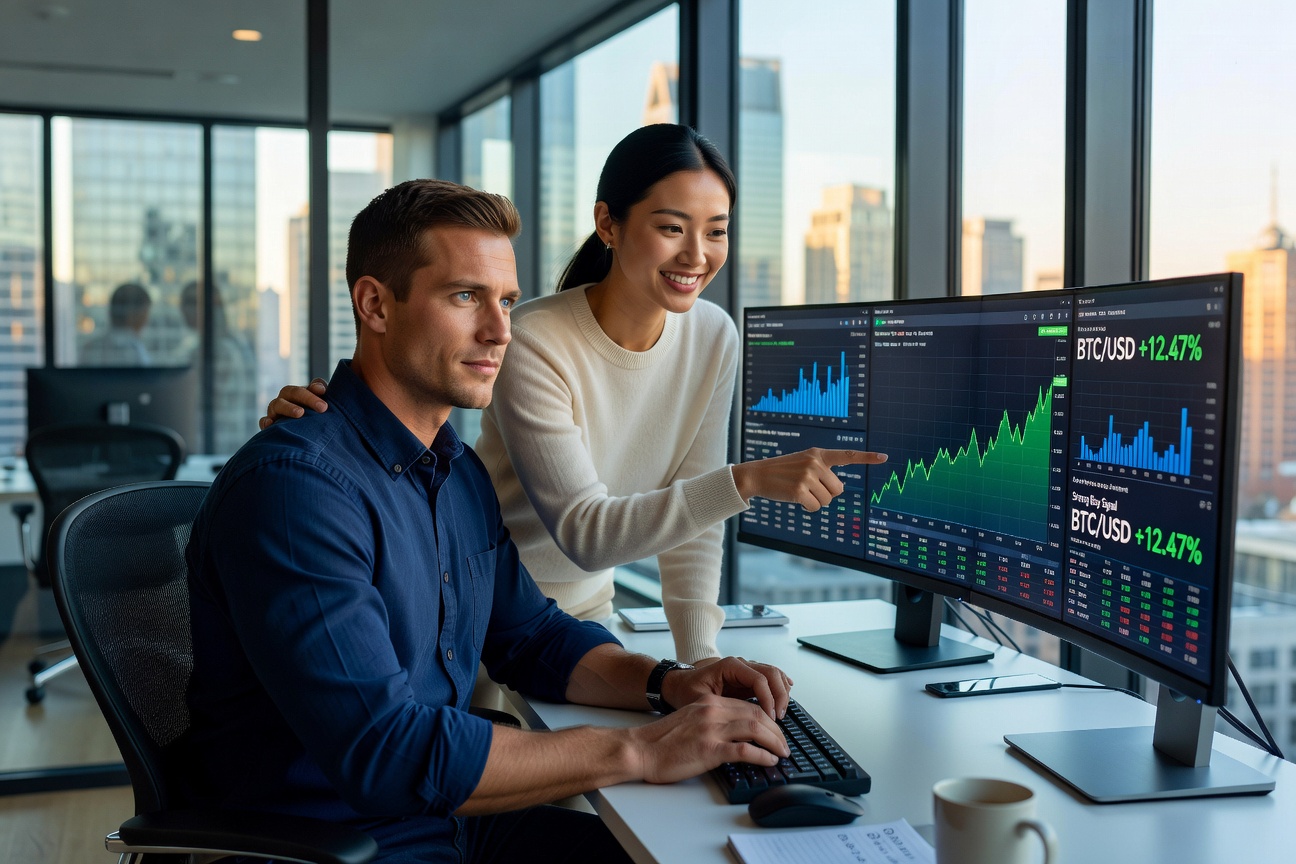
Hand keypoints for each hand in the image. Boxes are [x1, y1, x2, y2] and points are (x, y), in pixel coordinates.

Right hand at [259, 378, 328, 429]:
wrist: (302, 438)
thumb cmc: (315, 420)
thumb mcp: (320, 408)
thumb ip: (321, 395)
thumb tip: (321, 389)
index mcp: (301, 393)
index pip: (309, 386)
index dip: (315, 387)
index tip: (324, 391)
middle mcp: (287, 399)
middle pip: (293, 392)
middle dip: (308, 398)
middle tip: (322, 407)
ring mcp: (276, 411)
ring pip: (277, 404)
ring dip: (289, 408)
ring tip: (300, 413)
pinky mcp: (269, 424)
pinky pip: (264, 421)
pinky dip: (266, 422)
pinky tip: (270, 425)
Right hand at [628, 694, 787, 784]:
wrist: (640, 750)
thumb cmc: (661, 741)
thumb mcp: (690, 721)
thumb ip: (711, 722)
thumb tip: (734, 736)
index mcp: (708, 702)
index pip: (748, 705)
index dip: (767, 718)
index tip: (775, 731)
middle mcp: (712, 711)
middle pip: (757, 714)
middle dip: (776, 730)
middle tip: (784, 744)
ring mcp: (711, 730)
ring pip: (756, 728)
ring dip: (774, 741)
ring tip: (782, 753)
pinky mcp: (709, 750)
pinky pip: (745, 750)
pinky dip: (762, 756)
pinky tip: (769, 761)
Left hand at [663, 656, 794, 720]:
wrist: (678, 684)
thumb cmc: (685, 691)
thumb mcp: (697, 700)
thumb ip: (716, 708)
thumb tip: (734, 725)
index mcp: (729, 666)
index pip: (759, 678)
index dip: (768, 699)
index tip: (771, 718)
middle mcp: (740, 664)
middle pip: (771, 673)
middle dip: (780, 696)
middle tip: (780, 718)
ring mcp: (746, 670)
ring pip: (774, 674)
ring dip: (782, 693)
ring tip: (781, 714)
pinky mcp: (748, 679)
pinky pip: (770, 679)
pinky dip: (780, 688)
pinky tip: (785, 699)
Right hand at [732, 448, 886, 510]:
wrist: (757, 474)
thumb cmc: (783, 471)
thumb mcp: (803, 463)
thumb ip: (822, 471)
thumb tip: (839, 491)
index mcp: (818, 454)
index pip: (847, 455)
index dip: (867, 457)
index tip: (885, 457)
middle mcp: (815, 463)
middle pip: (838, 489)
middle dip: (827, 494)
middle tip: (809, 489)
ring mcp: (807, 476)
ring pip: (828, 500)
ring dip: (816, 501)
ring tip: (800, 491)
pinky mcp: (800, 490)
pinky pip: (816, 507)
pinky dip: (808, 507)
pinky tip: (795, 498)